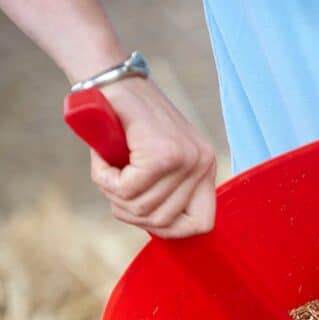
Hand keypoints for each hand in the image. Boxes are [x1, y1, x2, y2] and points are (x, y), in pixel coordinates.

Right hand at [91, 77, 215, 237]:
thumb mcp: (159, 158)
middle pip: (163, 220)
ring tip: (107, 170)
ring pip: (142, 208)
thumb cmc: (131, 121)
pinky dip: (104, 179)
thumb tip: (158, 226)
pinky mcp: (162, 155)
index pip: (202, 223)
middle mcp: (202, 165)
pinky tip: (101, 159)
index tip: (147, 219)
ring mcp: (185, 160)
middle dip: (130, 212)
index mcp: (205, 168)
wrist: (112, 79)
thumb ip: (166, 190)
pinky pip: (126, 190)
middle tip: (114, 187)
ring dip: (114, 195)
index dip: (172, 230)